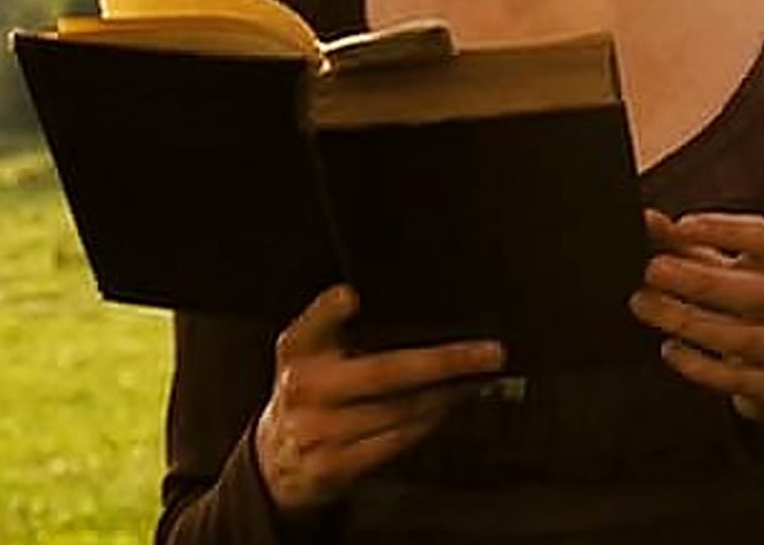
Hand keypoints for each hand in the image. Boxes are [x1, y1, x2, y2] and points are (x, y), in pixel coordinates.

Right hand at [255, 285, 505, 513]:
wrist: (274, 460)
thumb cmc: (309, 389)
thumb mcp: (308, 347)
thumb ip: (332, 320)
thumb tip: (372, 298)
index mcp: (298, 349)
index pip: (314, 323)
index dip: (330, 310)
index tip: (351, 297)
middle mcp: (305, 389)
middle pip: (385, 372)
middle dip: (445, 362)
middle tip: (490, 354)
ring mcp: (318, 432)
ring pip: (401, 410)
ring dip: (447, 395)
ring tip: (477, 379)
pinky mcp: (333, 466)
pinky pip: (395, 442)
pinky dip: (427, 424)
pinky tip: (446, 409)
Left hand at [629, 209, 763, 421]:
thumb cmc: (736, 294)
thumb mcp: (713, 263)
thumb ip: (680, 241)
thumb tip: (648, 219)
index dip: (724, 229)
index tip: (680, 226)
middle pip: (754, 290)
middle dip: (699, 281)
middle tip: (652, 270)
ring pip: (743, 337)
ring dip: (689, 322)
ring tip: (645, 305)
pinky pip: (739, 379)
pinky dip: (700, 366)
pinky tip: (670, 348)